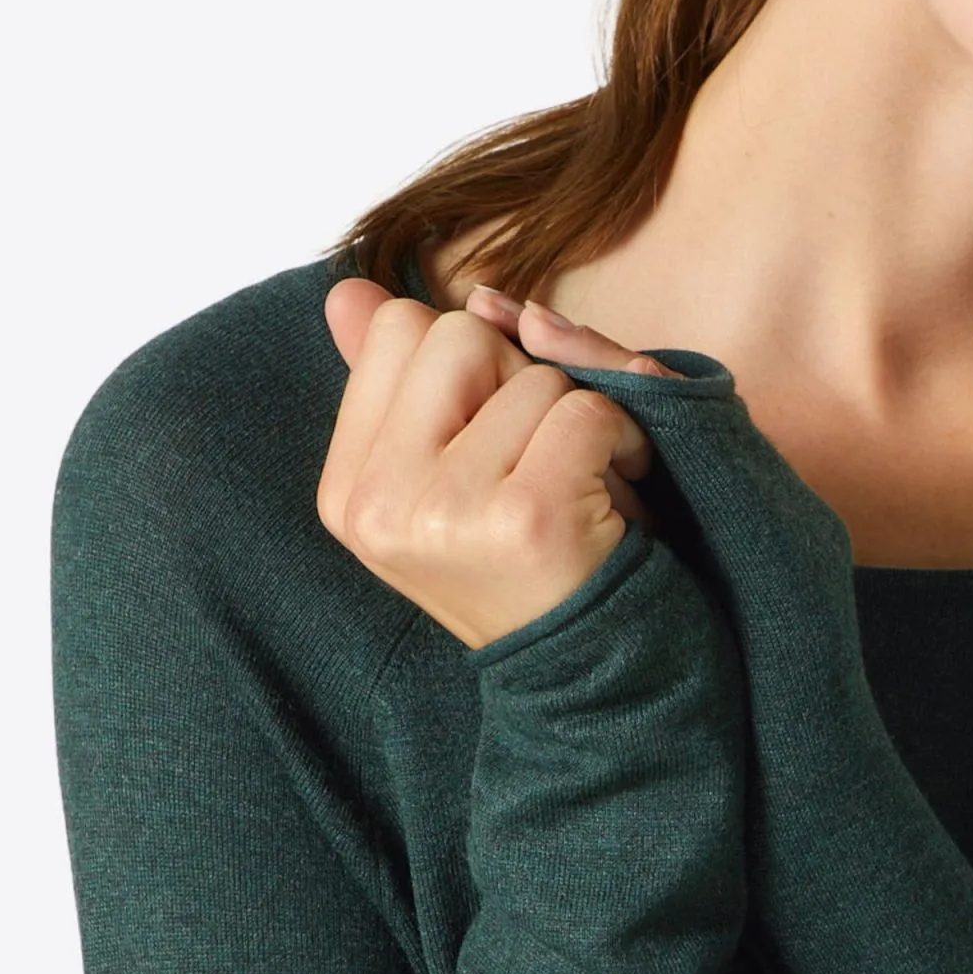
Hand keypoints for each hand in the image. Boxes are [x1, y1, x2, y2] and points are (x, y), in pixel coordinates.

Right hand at [318, 276, 679, 649]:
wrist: (589, 680)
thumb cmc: (527, 564)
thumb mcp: (446, 479)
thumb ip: (399, 386)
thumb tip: (347, 292)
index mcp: (348, 489)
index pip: (396, 329)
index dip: (469, 363)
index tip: (493, 436)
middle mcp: (379, 502)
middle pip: (457, 336)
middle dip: (521, 380)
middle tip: (540, 459)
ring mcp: (444, 511)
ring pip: (532, 374)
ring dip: (580, 420)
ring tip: (579, 489)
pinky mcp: (522, 518)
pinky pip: (583, 409)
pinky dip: (624, 440)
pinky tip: (616, 497)